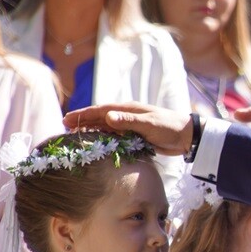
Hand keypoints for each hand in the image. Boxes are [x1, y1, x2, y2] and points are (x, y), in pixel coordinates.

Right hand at [63, 102, 193, 155]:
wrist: (186, 136)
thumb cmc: (169, 127)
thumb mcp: (149, 124)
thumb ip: (129, 121)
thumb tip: (108, 116)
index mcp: (128, 109)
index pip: (101, 110)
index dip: (83, 114)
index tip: (67, 119)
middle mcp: (127, 115)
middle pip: (100, 117)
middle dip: (82, 121)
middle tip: (64, 126)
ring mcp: (130, 125)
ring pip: (105, 127)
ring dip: (90, 129)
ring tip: (74, 134)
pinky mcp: (135, 136)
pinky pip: (114, 136)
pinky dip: (103, 138)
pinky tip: (95, 143)